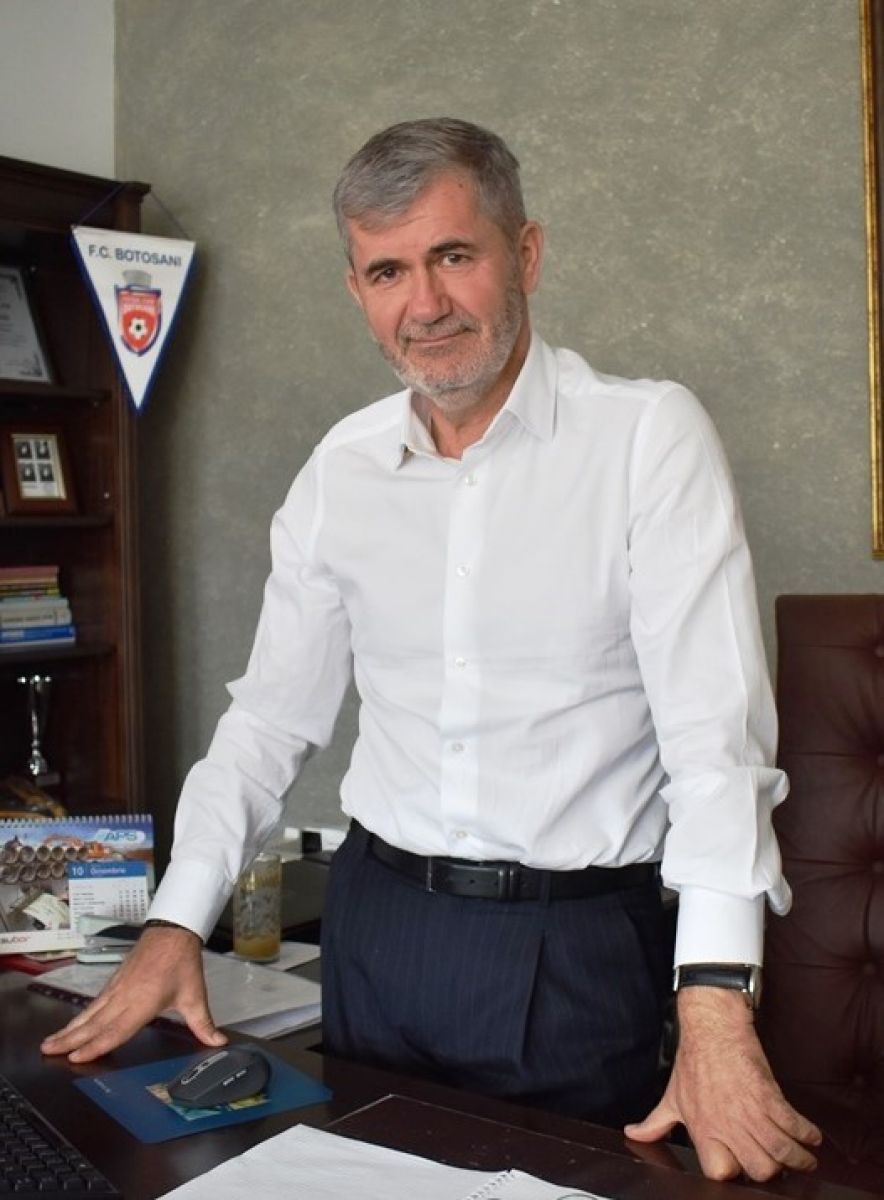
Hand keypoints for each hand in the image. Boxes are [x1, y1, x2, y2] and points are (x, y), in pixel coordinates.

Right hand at [40, 926, 227, 1062]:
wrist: (173, 930)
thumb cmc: (181, 962)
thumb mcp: (195, 995)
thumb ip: (203, 1024)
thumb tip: (218, 1043)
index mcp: (142, 1003)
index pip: (115, 1030)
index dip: (95, 1045)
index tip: (75, 1057)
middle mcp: (125, 997)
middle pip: (94, 1023)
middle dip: (70, 1040)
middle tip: (47, 1052)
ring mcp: (117, 988)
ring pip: (89, 1012)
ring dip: (69, 1029)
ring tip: (49, 1042)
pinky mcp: (115, 981)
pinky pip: (94, 1002)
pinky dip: (80, 1015)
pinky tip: (71, 1024)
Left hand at [624, 987, 820, 1180]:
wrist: (712, 1026)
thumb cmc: (693, 1060)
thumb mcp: (671, 1096)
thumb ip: (654, 1123)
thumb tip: (634, 1135)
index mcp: (703, 1129)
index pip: (720, 1173)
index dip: (733, 1175)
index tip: (743, 1170)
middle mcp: (727, 1124)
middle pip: (759, 1170)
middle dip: (772, 1173)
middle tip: (779, 1167)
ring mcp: (749, 1110)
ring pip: (780, 1152)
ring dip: (797, 1160)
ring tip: (804, 1160)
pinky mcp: (768, 1094)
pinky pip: (793, 1124)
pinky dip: (806, 1133)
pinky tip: (810, 1136)